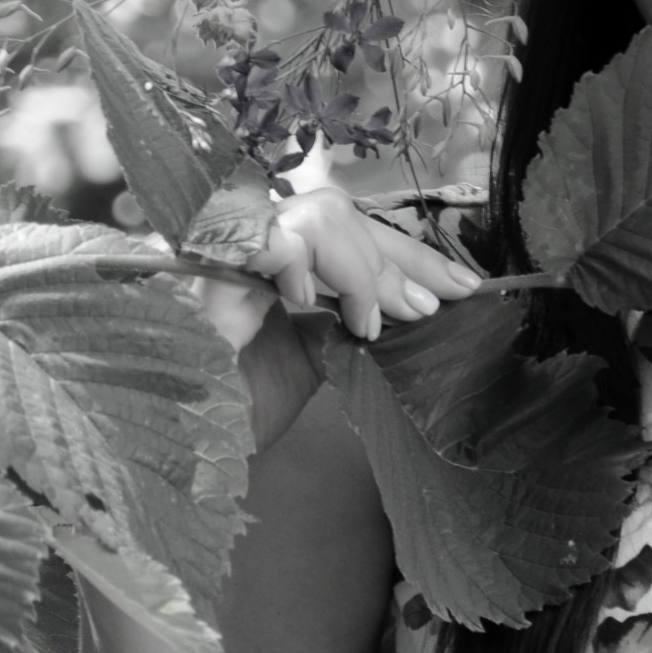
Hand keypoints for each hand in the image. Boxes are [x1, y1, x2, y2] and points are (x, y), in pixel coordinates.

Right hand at [189, 186, 482, 448]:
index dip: (413, 259)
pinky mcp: (206, 265)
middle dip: (396, 263)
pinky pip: (271, 237)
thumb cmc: (241, 402)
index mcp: (281, 263)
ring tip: (364, 322)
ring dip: (359, 268)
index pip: (357, 237)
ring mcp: (229, 248)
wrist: (184, 437)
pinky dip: (301, 265)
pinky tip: (305, 303)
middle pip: (344, 215)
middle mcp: (255, 243)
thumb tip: (411, 304)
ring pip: (318, 216)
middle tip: (422, 310)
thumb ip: (351, 325)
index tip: (467, 286)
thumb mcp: (315, 361)